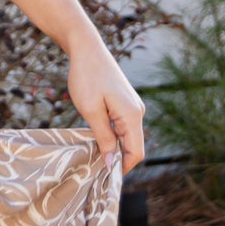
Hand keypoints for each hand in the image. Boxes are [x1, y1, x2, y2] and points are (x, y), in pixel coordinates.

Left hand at [66, 36, 145, 173]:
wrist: (86, 49)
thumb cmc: (86, 77)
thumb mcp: (91, 111)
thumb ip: (103, 137)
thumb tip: (111, 162)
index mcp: (133, 115)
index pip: (136, 152)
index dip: (122, 167)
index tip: (104, 176)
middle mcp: (137, 112)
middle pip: (133, 146)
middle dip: (117, 159)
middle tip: (94, 168)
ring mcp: (132, 107)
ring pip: (126, 137)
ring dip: (113, 147)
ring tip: (92, 154)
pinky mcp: (124, 103)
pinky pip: (122, 127)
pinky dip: (111, 136)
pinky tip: (96, 138)